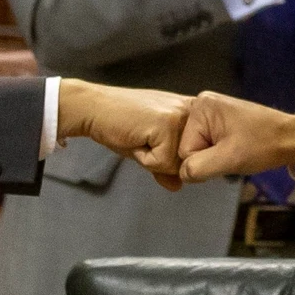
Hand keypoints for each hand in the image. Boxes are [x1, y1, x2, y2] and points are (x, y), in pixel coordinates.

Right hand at [58, 79, 191, 189]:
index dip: (172, 157)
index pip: (198, 155)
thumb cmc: (120, 124)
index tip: (153, 139)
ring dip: (154, 160)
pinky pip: (162, 163)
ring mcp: (181, 116)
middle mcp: (193, 111)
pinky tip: (135, 137)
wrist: (95, 108)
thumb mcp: (149, 148)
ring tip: (140, 137)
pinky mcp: (167, 124)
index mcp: (194, 113)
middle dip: (163, 159)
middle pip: (191, 162)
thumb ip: (167, 166)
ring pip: (178, 165)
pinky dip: (144, 158)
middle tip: (144, 138)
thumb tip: (177, 186)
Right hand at [178, 91, 294, 182]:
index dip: (204, 162)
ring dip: (215, 157)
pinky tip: (236, 149)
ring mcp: (211, 112)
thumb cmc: (265, 144)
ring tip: (236, 151)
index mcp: (201, 108)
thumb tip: (183, 174)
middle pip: (189, 147)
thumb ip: (198, 168)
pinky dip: (220, 152)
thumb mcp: (229, 159)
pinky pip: (208, 144)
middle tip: (232, 154)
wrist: (291, 138)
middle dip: (209, 159)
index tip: (226, 157)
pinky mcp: (219, 120)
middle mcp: (202, 105)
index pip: (184, 149)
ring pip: (199, 148)